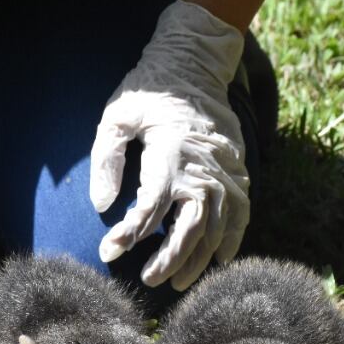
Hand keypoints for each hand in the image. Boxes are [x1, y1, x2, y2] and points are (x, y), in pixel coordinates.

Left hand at [90, 1, 248, 290]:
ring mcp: (224, 168)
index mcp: (168, 154)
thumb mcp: (116, 116)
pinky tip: (220, 260)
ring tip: (178, 282)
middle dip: (172, 259)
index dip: (128, 234)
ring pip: (218, 225)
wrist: (194, 62)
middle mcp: (201, 166)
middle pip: (193, 226)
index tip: (107, 254)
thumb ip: (106, 160)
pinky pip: (241, 211)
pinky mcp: (237, 168)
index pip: (149, 207)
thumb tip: (102, 204)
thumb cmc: (148, 92)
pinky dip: (233, 238)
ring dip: (200, 258)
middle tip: (150, 281)